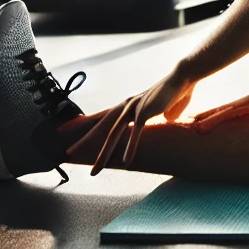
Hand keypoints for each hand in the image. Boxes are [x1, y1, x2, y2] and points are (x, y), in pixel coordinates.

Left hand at [67, 68, 194, 173]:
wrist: (183, 78)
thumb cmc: (173, 92)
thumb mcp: (158, 108)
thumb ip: (156, 115)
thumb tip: (164, 119)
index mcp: (127, 105)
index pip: (99, 115)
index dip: (82, 122)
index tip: (65, 129)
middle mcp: (126, 106)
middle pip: (99, 126)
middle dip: (83, 141)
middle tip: (68, 153)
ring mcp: (134, 108)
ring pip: (113, 134)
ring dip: (103, 154)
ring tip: (95, 170)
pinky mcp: (145, 112)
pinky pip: (135, 133)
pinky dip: (130, 147)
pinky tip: (126, 161)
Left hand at [193, 75, 248, 131]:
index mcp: (247, 105)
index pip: (225, 112)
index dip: (213, 116)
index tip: (201, 121)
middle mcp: (242, 104)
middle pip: (218, 112)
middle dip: (203, 117)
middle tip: (187, 123)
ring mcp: (243, 104)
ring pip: (219, 114)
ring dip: (205, 120)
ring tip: (191, 126)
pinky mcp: (246, 105)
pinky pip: (227, 114)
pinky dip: (215, 119)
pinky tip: (206, 124)